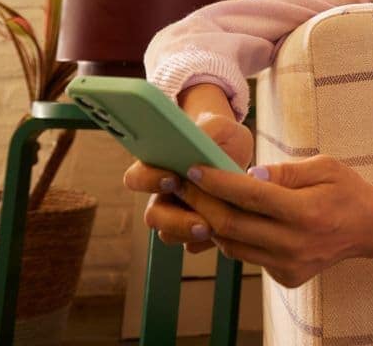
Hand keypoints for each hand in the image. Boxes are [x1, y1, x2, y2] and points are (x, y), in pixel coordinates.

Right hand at [122, 111, 254, 253]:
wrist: (236, 153)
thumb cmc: (221, 136)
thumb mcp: (222, 127)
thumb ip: (209, 129)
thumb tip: (200, 139)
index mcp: (157, 166)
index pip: (136, 178)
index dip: (149, 180)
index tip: (173, 178)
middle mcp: (162, 195)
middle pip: (153, 217)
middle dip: (175, 222)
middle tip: (201, 222)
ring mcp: (177, 214)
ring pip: (170, 234)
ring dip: (191, 234)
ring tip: (216, 228)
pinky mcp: (196, 230)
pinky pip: (193, 244)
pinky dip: (208, 241)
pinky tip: (229, 232)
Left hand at [173, 155, 372, 287]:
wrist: (369, 229)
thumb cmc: (346, 191)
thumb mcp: (324, 167)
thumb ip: (286, 171)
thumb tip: (250, 175)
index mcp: (306, 212)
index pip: (250, 196)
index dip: (217, 181)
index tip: (193, 168)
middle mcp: (295, 243)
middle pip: (232, 225)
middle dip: (201, 202)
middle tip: (181, 183)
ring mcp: (289, 265)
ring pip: (233, 246)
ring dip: (210, 222)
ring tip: (196, 200)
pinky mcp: (286, 277)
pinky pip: (247, 257)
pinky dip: (233, 238)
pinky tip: (228, 219)